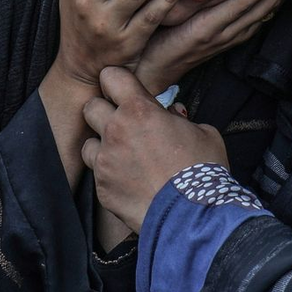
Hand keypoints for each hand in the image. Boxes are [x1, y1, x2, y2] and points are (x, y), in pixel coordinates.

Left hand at [82, 67, 227, 232]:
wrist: (192, 215)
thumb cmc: (202, 172)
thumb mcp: (204, 133)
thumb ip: (182, 119)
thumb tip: (173, 115)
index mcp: (139, 110)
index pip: (110, 77)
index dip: (116, 81)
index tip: (123, 90)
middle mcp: (115, 131)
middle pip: (90, 107)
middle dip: (103, 112)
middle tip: (121, 123)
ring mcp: (104, 161)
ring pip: (87, 143)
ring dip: (101, 145)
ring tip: (122, 155)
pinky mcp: (102, 187)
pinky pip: (96, 174)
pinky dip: (109, 174)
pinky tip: (127, 181)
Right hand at [135, 0, 291, 94]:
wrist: (150, 73)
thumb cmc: (150, 43)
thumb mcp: (161, 20)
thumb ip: (176, 0)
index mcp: (208, 25)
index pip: (246, 2)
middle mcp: (223, 34)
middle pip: (262, 8)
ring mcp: (226, 41)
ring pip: (261, 17)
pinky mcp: (225, 44)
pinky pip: (253, 25)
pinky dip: (267, 9)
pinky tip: (274, 0)